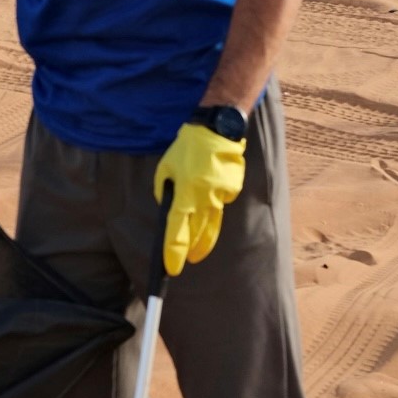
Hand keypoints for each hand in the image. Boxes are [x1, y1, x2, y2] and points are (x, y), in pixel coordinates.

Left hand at [152, 122, 246, 275]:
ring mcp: (222, 195)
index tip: (171, 268)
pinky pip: (221, 203)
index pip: (177, 232)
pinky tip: (211, 194)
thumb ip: (164, 190)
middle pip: (198, 235)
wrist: (217, 129)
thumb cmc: (186, 148)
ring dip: (204, 238)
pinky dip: (214, 204)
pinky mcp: (233, 189)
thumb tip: (169, 207)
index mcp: (185, 193)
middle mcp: (205, 198)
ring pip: (212, 225)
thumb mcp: (166, 168)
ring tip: (199, 251)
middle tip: (188, 260)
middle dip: (192, 250)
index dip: (174, 253)